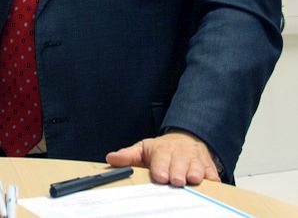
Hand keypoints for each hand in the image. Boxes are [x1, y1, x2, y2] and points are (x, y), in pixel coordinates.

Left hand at [106, 130, 220, 185]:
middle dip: (178, 172)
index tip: (160, 177)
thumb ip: (128, 156)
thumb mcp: (142, 149)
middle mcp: (179, 154)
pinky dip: (213, 178)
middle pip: (180, 164)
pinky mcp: (209, 166)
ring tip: (193, 180)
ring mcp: (195, 160)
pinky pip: (212, 172)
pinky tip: (212, 183)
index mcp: (162, 150)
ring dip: (196, 174)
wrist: (185, 140)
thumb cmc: (162, 150)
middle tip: (176, 181)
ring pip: (197, 167)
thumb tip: (110, 159)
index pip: (161, 159)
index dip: (161, 168)